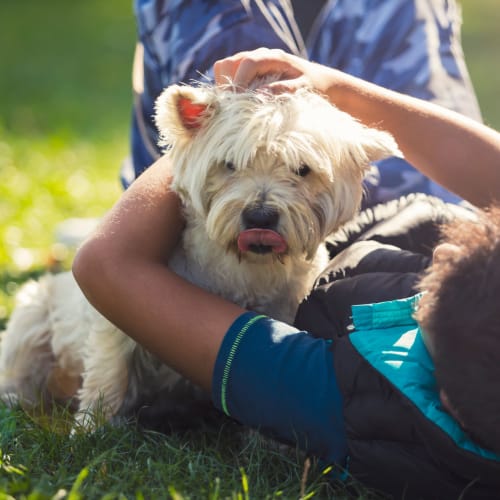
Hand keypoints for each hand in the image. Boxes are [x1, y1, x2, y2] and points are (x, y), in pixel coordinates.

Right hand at [213, 47, 332, 95]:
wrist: (318, 82)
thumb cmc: (313, 87)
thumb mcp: (303, 89)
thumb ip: (283, 90)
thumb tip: (259, 95)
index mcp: (271, 57)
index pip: (246, 64)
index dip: (237, 84)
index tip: (235, 105)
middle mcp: (258, 56)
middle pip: (228, 64)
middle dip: (227, 86)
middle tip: (233, 109)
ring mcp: (250, 63)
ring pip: (224, 70)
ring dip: (224, 88)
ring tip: (234, 107)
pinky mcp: (246, 73)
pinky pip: (227, 77)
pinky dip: (227, 90)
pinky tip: (236, 105)